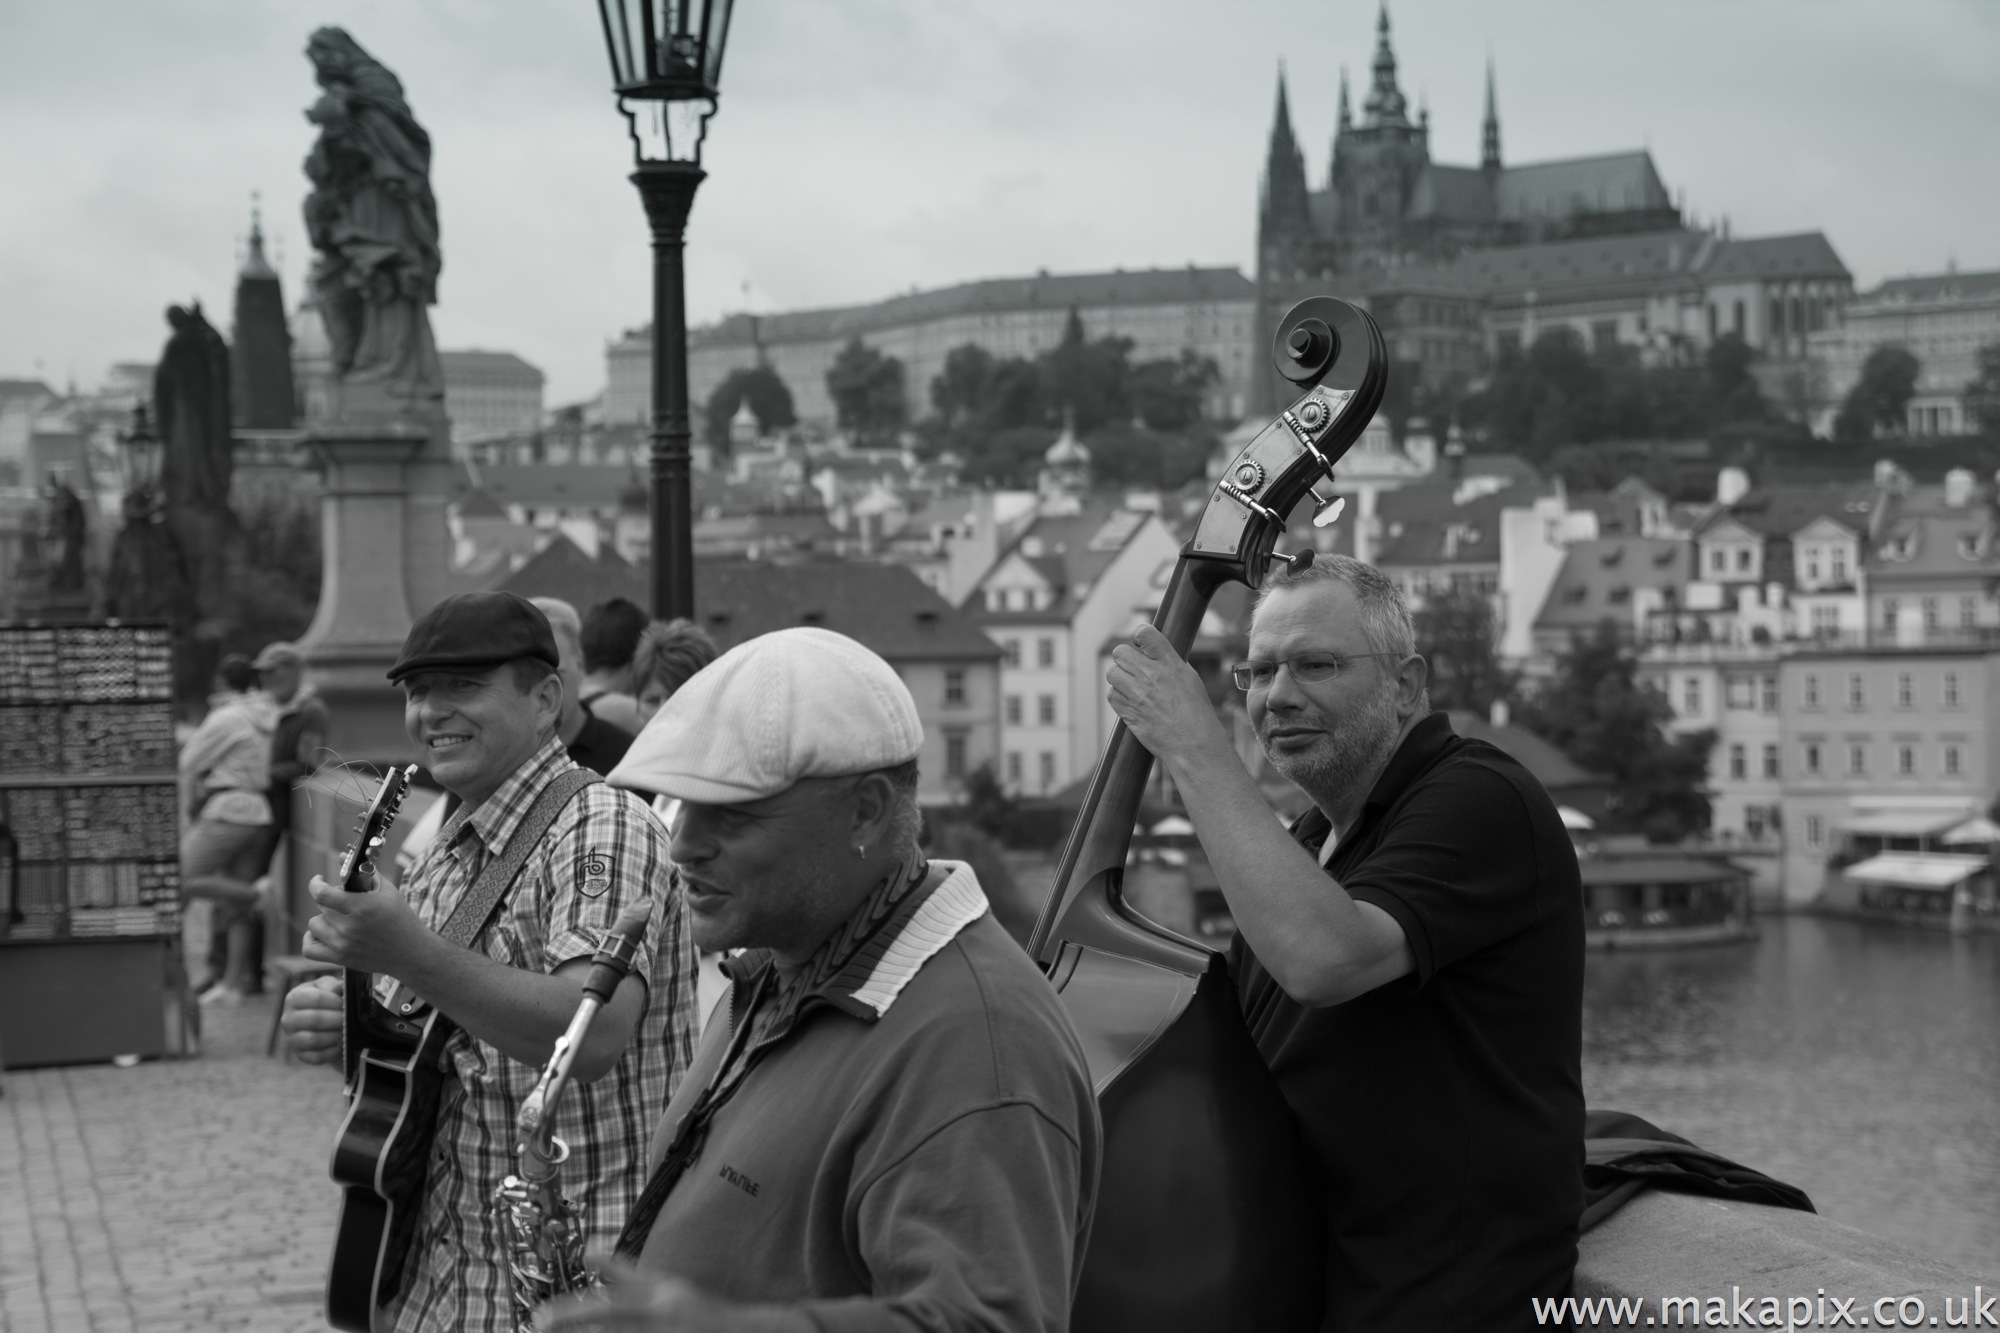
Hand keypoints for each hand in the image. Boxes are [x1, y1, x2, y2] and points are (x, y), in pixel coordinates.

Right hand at [280, 974, 343, 1066]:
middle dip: (337, 1019)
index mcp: (294, 998)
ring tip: (345, 1031)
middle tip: (349, 1019)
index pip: (316, 998)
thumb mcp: (329, 988)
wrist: (324, 1022)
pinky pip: (317, 1056)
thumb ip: (335, 986)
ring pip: (314, 1040)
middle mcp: (288, 1019)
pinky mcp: (301, 1055)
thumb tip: (342, 986)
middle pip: (315, 1019)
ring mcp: (292, 1039)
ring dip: (334, 1035)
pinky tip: (340, 1044)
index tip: (346, 1004)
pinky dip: (332, 1051)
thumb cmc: (326, 1000)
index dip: (335, 1002)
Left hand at [302, 873, 429, 978]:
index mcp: (362, 907)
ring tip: (338, 918)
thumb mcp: (387, 891)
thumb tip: (341, 856)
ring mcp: (343, 945)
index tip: (319, 880)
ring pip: (314, 925)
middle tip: (343, 901)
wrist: (411, 952)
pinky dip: (310, 940)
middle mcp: (350, 927)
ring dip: (323, 919)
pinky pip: (309, 949)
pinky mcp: (340, 959)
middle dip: (330, 900)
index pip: (322, 894)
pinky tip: (322, 933)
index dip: (315, 884)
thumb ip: (364, 872)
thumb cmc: (401, 918)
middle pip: (321, 907)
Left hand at [537, 1258, 805, 1331]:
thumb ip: (622, 1270)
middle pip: (610, 1325)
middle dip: (573, 1324)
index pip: (608, 1306)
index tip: (541, 1317)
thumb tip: (586, 1250)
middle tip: (542, 1326)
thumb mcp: (661, 1284)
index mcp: (658, 1298)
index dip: (572, 1313)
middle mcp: (661, 1319)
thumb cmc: (695, 1308)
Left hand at [1106, 624, 1230, 767]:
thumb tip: (1155, 652)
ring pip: (1112, 673)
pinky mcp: (1128, 712)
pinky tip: (1131, 701)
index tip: (1140, 642)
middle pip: (1120, 652)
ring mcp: (1138, 694)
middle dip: (1125, 658)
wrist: (1193, 743)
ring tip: (1132, 686)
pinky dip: (1118, 697)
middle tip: (1134, 668)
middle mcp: (1151, 675)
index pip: (1145, 633)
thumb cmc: (1197, 712)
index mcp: (1170, 663)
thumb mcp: (1190, 678)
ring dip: (1119, 678)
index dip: (1139, 635)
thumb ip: (1170, 662)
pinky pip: (1111, 695)